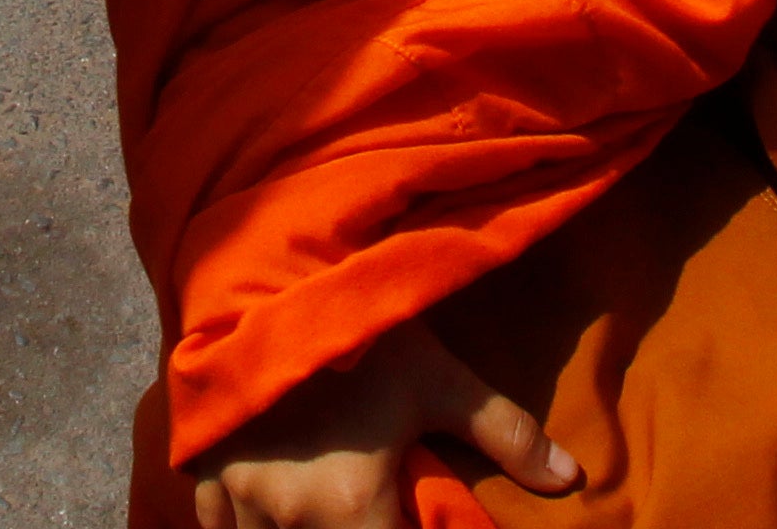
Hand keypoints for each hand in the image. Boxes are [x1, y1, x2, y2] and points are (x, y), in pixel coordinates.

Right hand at [191, 321, 581, 528]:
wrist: (262, 273)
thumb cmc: (359, 332)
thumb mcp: (439, 378)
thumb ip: (505, 433)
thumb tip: (571, 478)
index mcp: (349, 508)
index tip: (417, 524)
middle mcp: (288, 519)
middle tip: (377, 509)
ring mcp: (240, 500)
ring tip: (331, 508)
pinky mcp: (205, 475)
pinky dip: (247, 527)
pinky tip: (275, 510)